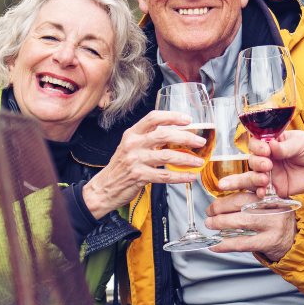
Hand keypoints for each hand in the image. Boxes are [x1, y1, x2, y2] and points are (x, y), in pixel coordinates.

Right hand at [81, 110, 203, 218]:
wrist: (103, 188)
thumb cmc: (120, 167)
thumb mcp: (130, 147)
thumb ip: (147, 139)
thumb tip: (174, 136)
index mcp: (132, 134)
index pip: (153, 118)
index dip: (172, 116)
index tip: (187, 119)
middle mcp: (133, 144)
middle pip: (164, 135)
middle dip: (186, 138)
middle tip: (199, 141)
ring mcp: (135, 160)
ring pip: (167, 156)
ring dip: (187, 159)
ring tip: (198, 161)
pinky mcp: (139, 176)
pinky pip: (165, 175)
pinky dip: (180, 176)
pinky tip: (190, 176)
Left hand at [204, 191, 296, 260]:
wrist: (294, 239)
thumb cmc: (275, 218)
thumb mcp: (269, 202)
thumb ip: (251, 196)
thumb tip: (221, 199)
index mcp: (271, 193)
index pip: (248, 186)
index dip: (230, 189)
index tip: (217, 192)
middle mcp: (273, 206)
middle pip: (241, 203)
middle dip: (220, 207)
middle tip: (209, 212)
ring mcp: (272, 224)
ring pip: (240, 222)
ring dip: (220, 223)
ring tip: (210, 224)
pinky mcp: (269, 241)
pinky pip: (242, 243)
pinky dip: (225, 244)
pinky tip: (214, 245)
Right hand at [218, 130, 303, 195]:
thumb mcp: (300, 143)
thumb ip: (285, 147)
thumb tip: (270, 145)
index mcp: (272, 143)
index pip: (256, 143)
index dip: (256, 147)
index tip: (265, 150)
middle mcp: (269, 158)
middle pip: (253, 160)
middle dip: (257, 163)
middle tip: (268, 165)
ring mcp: (272, 173)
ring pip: (254, 176)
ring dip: (255, 178)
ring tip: (265, 179)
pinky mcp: (277, 188)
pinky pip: (264, 191)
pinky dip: (260, 192)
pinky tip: (263, 192)